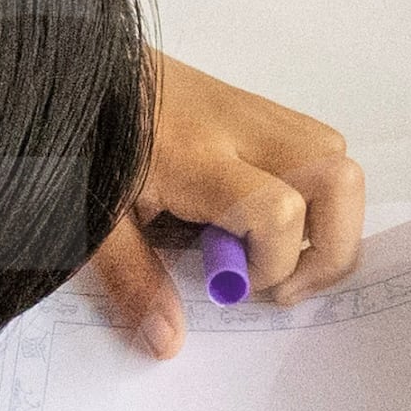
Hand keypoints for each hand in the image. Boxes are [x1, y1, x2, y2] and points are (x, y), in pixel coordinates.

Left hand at [88, 54, 364, 354]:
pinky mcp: (254, 107)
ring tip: (277, 251)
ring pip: (337, 159)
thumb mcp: (95, 216)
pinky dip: (311, 192)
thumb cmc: (81, 138)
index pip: (278, 210)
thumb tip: (168, 341)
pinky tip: (261, 217)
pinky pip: (316, 147)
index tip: (232, 284)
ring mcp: (254, 112)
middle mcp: (240, 128)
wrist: (71, 69)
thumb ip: (133, 277)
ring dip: (328, 218)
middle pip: (338, 177)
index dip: (273, 263)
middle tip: (284, 283)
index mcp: (195, 157)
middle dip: (331, 246)